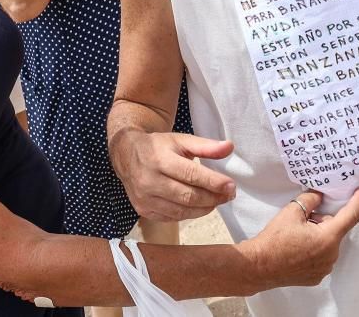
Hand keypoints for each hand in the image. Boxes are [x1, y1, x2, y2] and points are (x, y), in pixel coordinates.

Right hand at [110, 130, 236, 220]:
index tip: (231, 185)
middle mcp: (149, 181)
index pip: (191, 175)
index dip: (213, 182)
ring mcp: (145, 198)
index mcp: (159, 159)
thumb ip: (205, 146)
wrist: (127, 155)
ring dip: (204, 208)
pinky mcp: (144, 210)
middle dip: (213, 198)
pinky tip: (198, 206)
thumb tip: (229, 147)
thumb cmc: (158, 147)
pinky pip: (172, 217)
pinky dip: (189, 213)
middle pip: (188, 196)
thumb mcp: (180, 140)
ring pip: (182, 211)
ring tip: (217, 200)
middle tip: (229, 194)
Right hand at [242, 188, 358, 289]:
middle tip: (304, 218)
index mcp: (328, 237)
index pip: (351, 216)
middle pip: (334, 230)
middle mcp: (331, 255)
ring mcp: (325, 268)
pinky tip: (297, 249)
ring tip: (296, 235)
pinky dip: (314, 250)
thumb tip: (320, 195)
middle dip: (323, 221)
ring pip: (328, 244)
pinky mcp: (317, 277)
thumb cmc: (275, 239)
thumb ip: (310, 199)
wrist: (259, 265)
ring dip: (318, 236)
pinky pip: (321, 257)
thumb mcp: (292, 211)